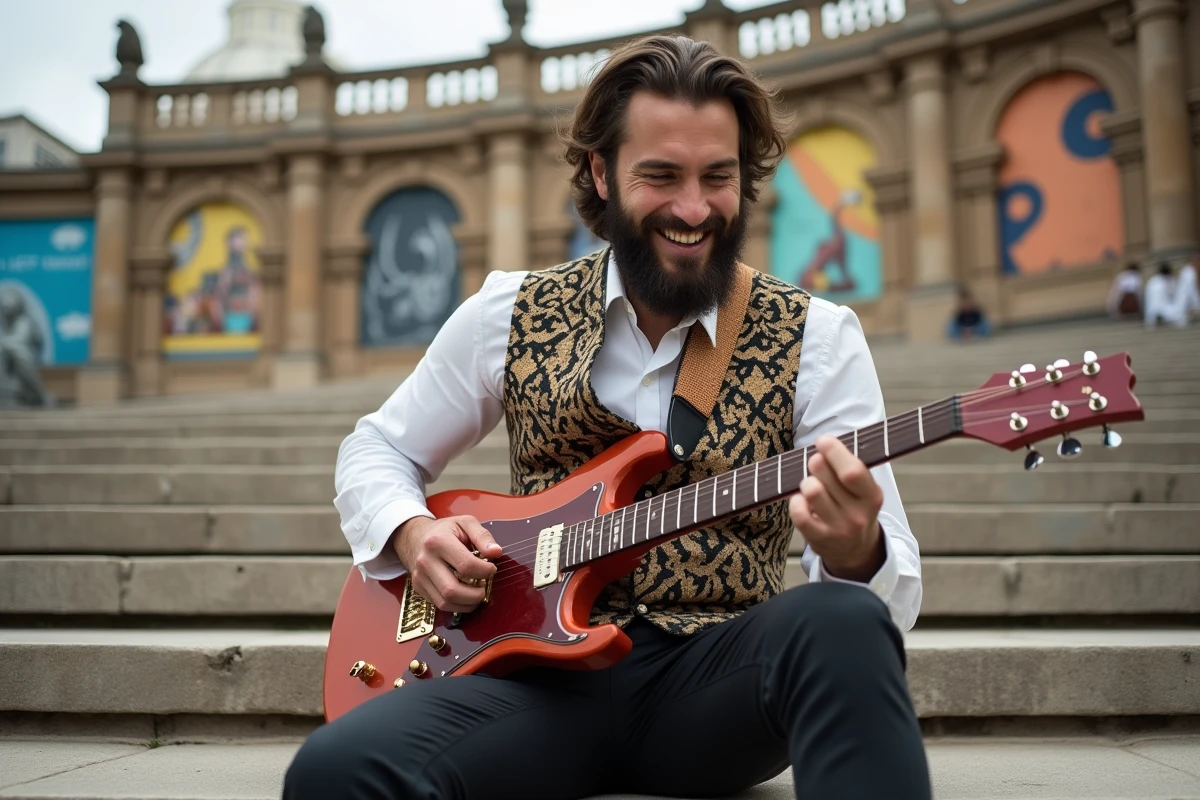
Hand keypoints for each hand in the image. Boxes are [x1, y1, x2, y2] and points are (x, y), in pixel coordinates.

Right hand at [392, 515, 502, 612]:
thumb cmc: (444, 530)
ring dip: (466, 604)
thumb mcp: (465, 523)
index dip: (485, 571)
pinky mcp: (418, 588)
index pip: (466, 565)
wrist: (414, 536)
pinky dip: (456, 606)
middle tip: (485, 588)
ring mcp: (419, 577)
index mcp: (438, 542)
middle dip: (475, 595)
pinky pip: (439, 605)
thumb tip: (496, 552)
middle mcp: (426, 561)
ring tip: (477, 595)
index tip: (492, 569)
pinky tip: (466, 597)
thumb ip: (482, 536)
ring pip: (445, 602)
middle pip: (452, 590)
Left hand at [789, 434, 884, 582]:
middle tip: (815, 463)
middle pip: (826, 476)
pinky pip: (799, 513)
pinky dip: (796, 502)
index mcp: (872, 496)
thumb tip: (827, 440)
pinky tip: (802, 502)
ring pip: (812, 491)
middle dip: (816, 462)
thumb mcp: (863, 490)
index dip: (834, 452)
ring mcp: (839, 529)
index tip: (824, 441)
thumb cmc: (854, 509)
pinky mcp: (820, 540)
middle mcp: (858, 514)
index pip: (852, 471)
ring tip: (811, 484)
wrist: (856, 551)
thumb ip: (850, 467)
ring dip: (807, 482)